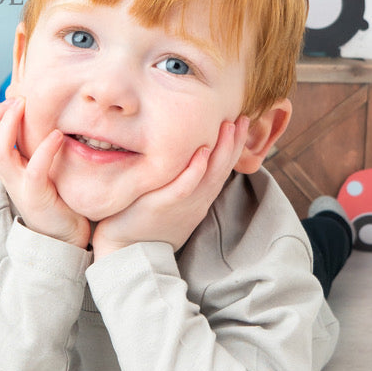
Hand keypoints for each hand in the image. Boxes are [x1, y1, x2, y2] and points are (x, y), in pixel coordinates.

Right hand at [0, 98, 90, 248]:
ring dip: (8, 125)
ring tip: (26, 108)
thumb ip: (35, 152)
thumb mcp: (40, 171)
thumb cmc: (57, 200)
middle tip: (18, 99)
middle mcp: (8, 178)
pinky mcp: (37, 196)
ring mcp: (20, 187)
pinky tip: (57, 135)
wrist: (64, 238)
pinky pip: (35, 168)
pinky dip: (44, 148)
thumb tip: (43, 119)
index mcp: (7, 171)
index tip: (13, 100)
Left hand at [91, 118, 249, 258]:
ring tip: (230, 126)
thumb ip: (179, 180)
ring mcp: (182, 203)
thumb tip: (185, 155)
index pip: (222, 169)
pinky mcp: (163, 205)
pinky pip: (183, 187)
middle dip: (235, 143)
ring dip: (222, 150)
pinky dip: (194, 170)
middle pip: (222, 168)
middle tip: (244, 118)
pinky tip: (202, 152)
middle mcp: (196, 200)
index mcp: (199, 198)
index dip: (234, 147)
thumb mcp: (170, 200)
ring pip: (209, 175)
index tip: (241, 123)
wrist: (127, 252)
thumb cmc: (145, 223)